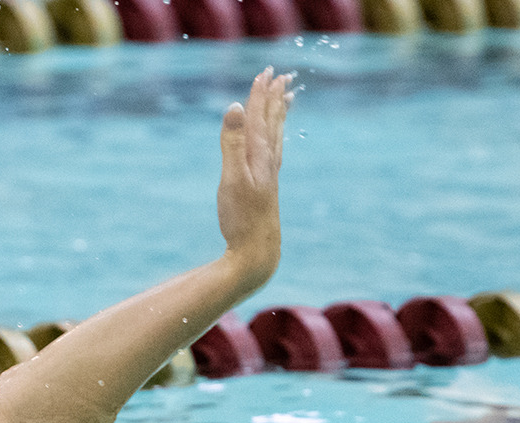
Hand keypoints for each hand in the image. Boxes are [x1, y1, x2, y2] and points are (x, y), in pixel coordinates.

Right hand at [217, 68, 293, 284]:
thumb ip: (232, 143)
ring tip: (287, 97)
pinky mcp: (266, 187)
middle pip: (272, 123)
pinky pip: (274, 152)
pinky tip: (276, 141)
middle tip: (280, 76)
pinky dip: (276, 138)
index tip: (264, 72)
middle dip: (274, 99)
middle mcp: (268, 162)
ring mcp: (268, 175)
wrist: (257, 252)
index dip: (260, 95)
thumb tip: (235, 107)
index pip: (258, 118)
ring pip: (276, 136)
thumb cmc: (242, 218)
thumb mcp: (231, 179)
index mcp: (259, 156)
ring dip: (279, 115)